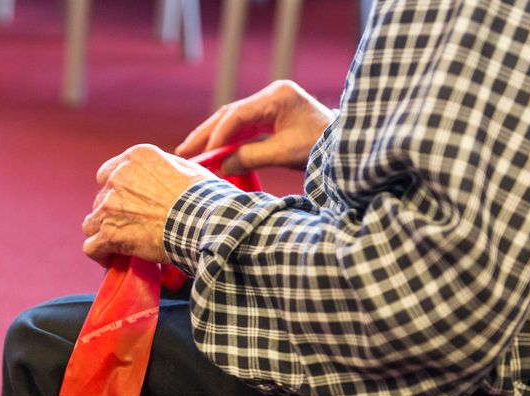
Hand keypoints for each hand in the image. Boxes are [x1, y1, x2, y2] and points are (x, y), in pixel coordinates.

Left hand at [82, 144, 213, 266]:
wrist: (204, 222)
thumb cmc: (204, 198)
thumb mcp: (186, 169)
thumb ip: (165, 168)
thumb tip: (163, 176)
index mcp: (134, 158)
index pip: (109, 173)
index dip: (116, 191)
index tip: (127, 204)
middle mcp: (117, 178)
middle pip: (101, 198)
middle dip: (112, 213)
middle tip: (129, 226)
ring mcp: (110, 206)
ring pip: (92, 222)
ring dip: (103, 233)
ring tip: (117, 245)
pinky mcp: (110, 233)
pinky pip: (91, 247)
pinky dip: (100, 254)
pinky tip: (110, 259)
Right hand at [175, 80, 334, 174]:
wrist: (346, 146)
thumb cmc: (322, 147)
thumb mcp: (284, 154)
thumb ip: (250, 157)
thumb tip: (222, 166)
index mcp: (278, 96)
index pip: (238, 114)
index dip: (217, 135)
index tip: (204, 154)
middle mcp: (273, 95)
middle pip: (230, 113)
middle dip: (206, 133)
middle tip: (183, 150)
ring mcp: (272, 103)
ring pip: (234, 120)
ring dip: (213, 137)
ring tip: (192, 152)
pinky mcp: (273, 115)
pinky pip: (244, 126)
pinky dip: (228, 140)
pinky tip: (213, 152)